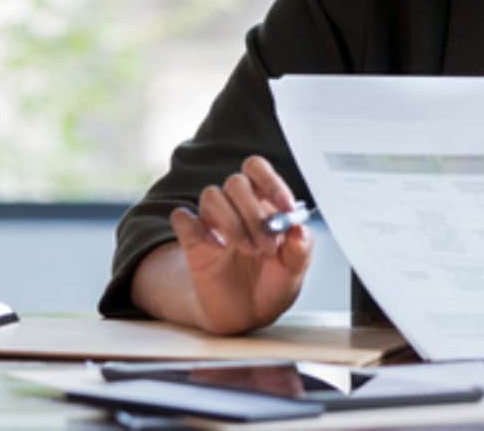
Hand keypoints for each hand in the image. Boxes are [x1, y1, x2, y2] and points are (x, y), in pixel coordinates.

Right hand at [167, 154, 314, 334]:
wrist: (248, 314)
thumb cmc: (273, 283)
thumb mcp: (295, 270)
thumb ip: (301, 247)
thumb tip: (299, 228)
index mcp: (264, 201)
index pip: (258, 169)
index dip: (271, 182)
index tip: (285, 208)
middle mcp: (237, 206)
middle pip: (236, 182)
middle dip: (254, 213)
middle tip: (267, 245)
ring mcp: (213, 221)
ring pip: (212, 195)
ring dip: (232, 222)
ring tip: (248, 250)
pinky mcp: (192, 240)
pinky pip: (182, 218)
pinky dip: (197, 228)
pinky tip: (217, 247)